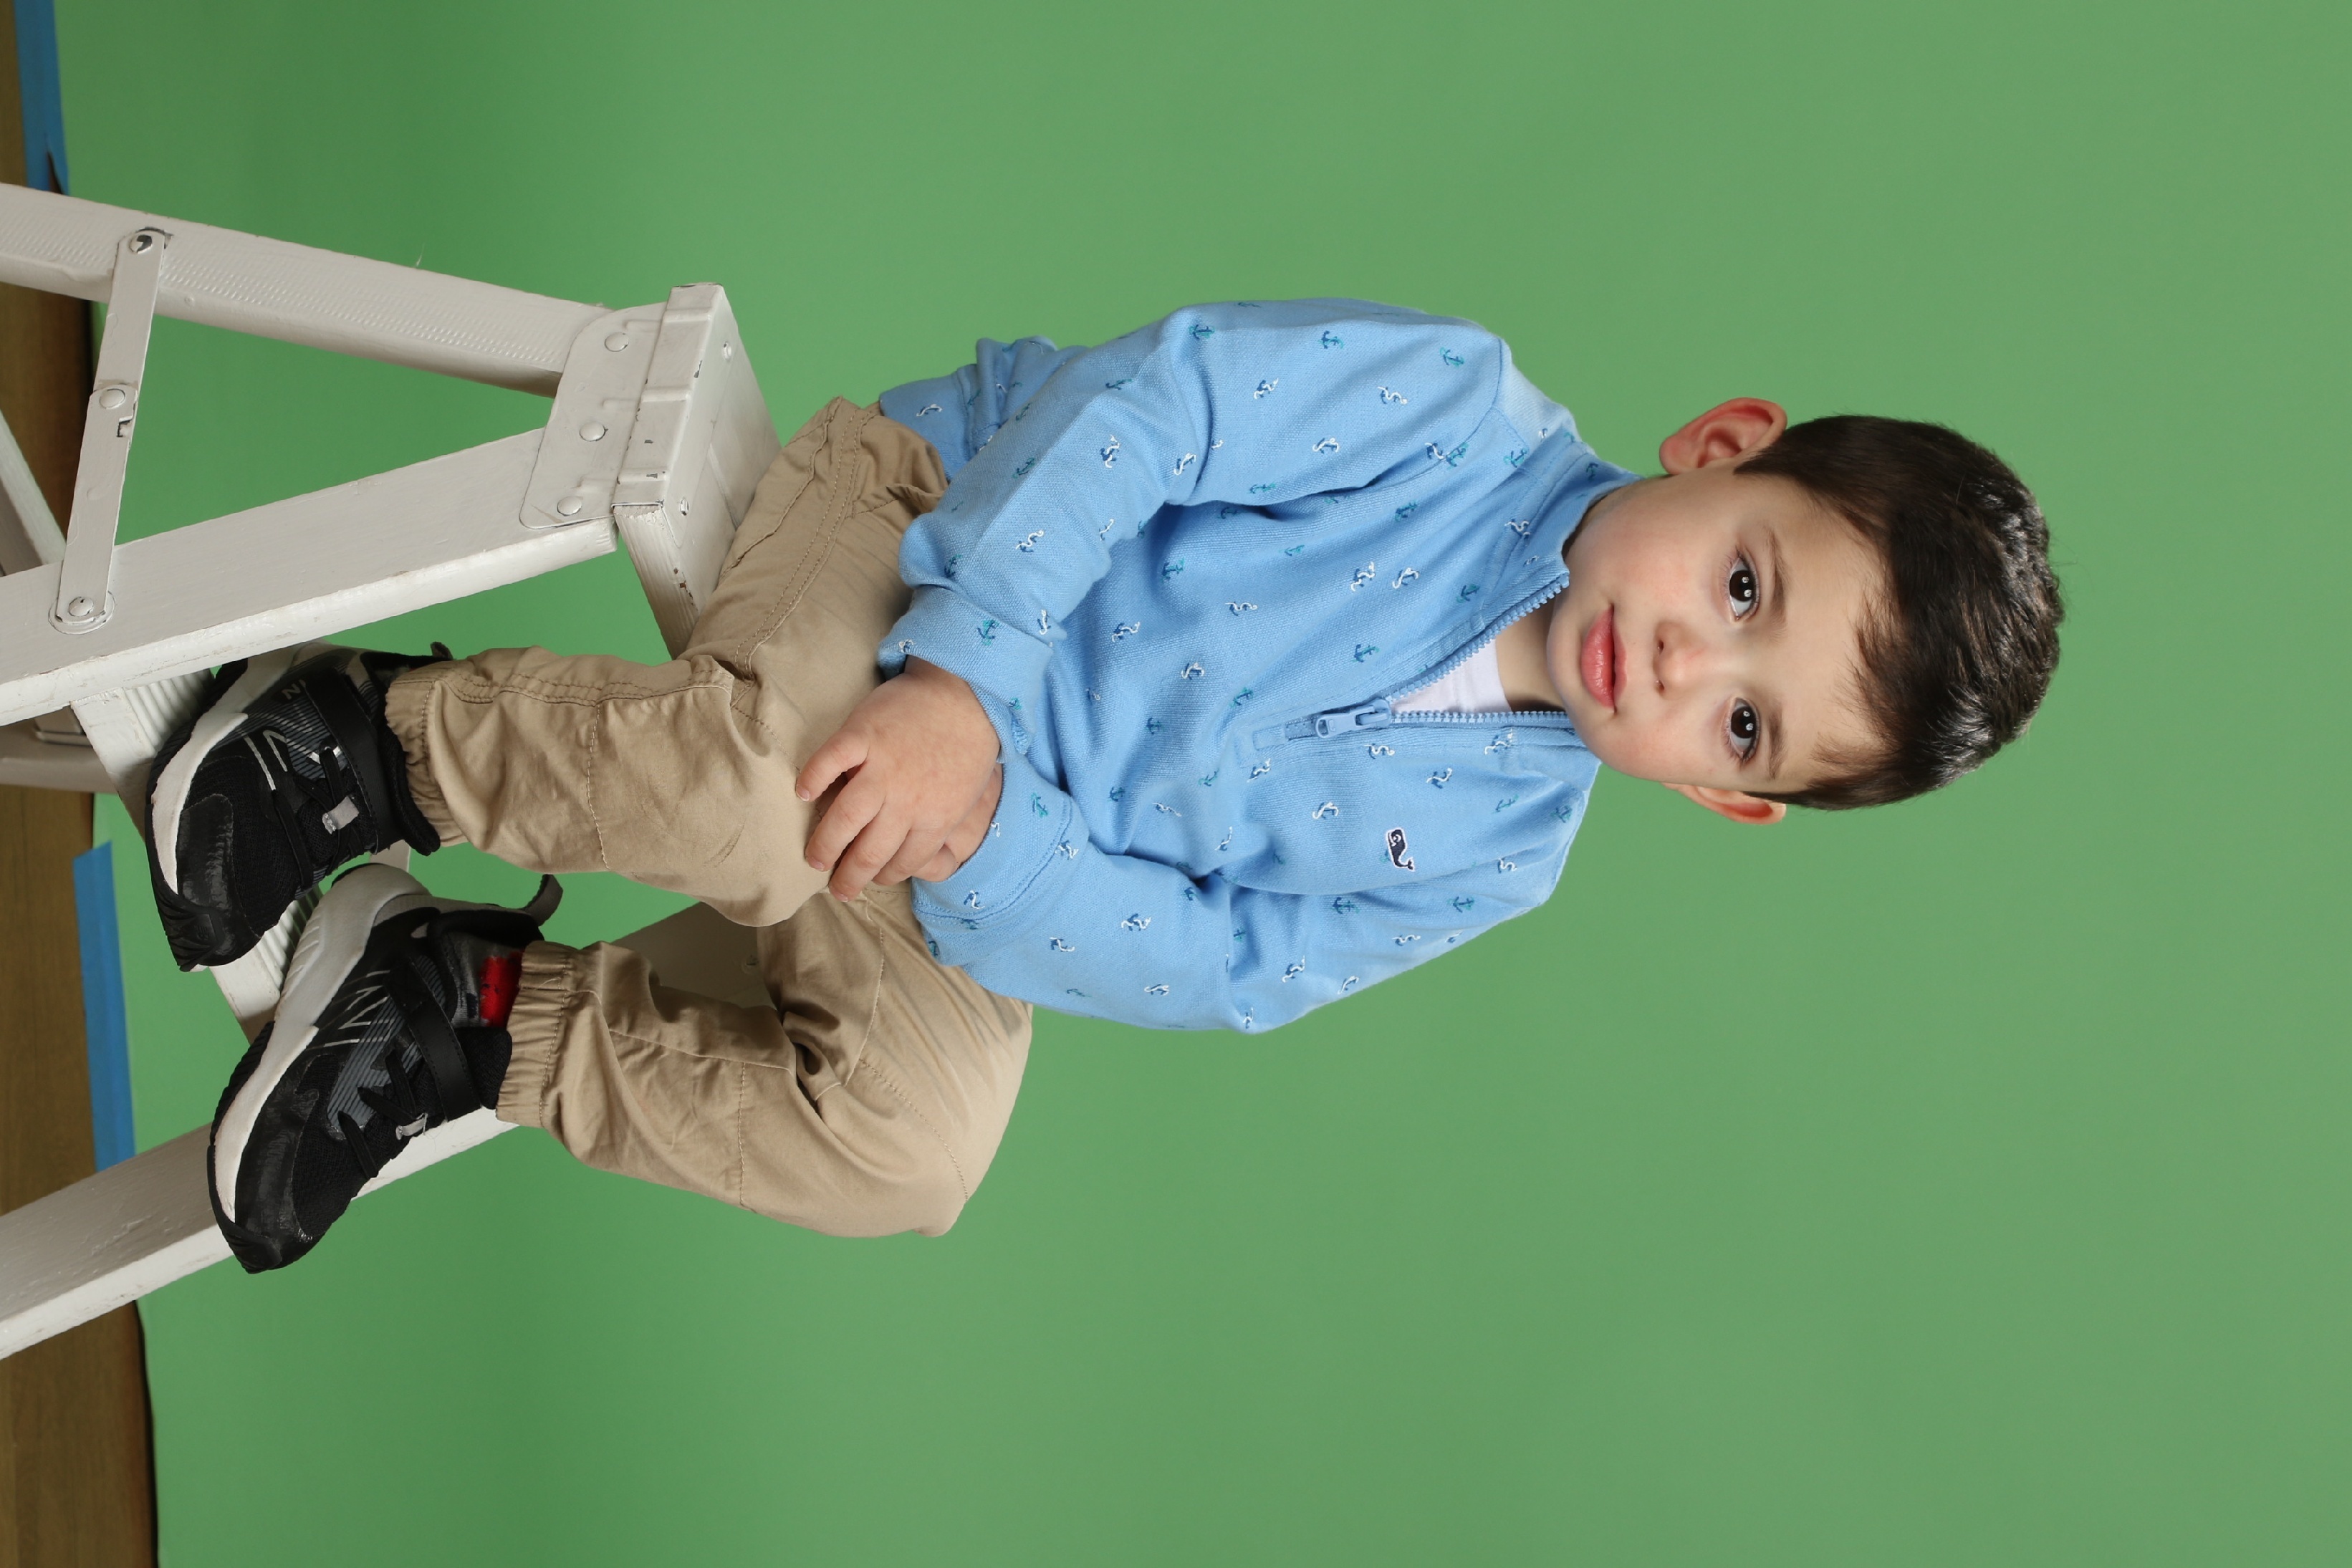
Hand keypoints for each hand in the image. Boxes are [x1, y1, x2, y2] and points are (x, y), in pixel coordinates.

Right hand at [797, 659, 1002, 900]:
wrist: (967, 690)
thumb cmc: (969, 744)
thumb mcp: (967, 796)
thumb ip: (942, 823)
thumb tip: (917, 849)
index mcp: (937, 819)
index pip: (903, 863)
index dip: (884, 876)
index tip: (871, 880)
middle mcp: (907, 801)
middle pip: (870, 852)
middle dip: (849, 876)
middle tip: (836, 888)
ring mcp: (882, 768)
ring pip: (844, 819)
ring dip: (825, 843)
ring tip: (813, 858)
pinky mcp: (862, 736)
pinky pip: (828, 762)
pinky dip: (812, 778)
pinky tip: (802, 792)